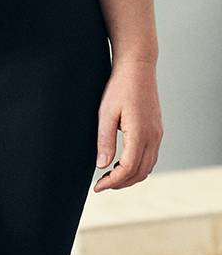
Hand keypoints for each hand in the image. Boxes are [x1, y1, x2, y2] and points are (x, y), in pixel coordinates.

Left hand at [93, 60, 162, 192]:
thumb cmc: (119, 86)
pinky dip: (138, 167)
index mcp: (140, 134)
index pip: (128, 169)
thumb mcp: (106, 112)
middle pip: (140, 173)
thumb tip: (102, 165)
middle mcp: (153, 137)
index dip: (112, 182)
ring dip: (130, 177)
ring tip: (110, 177)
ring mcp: (157, 134)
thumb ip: (105, 140)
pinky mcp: (157, 130)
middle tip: (101, 185)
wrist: (138, 67)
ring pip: (148, 167)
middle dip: (121, 183)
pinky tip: (122, 164)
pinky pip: (150, 157)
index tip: (97, 187)